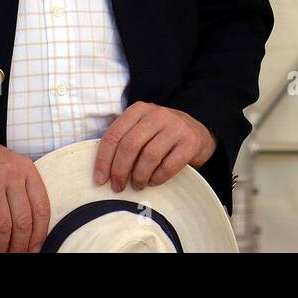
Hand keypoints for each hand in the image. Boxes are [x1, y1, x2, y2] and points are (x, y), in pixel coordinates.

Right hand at [0, 128, 50, 252]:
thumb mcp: (10, 165)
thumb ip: (21, 189)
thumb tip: (30, 226)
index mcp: (26, 169)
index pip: (42, 207)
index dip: (40, 233)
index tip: (35, 248)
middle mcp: (12, 174)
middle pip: (23, 221)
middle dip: (20, 245)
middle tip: (16, 255)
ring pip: (3, 226)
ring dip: (1, 246)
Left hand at [93, 102, 216, 191]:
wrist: (197, 132)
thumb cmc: (160, 136)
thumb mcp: (141, 129)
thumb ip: (124, 141)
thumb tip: (101, 172)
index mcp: (139, 109)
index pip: (114, 134)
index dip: (104, 160)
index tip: (99, 180)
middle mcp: (157, 114)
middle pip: (130, 145)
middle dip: (119, 171)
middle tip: (117, 187)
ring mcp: (176, 126)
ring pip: (149, 156)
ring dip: (139, 176)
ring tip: (137, 186)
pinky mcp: (190, 142)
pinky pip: (169, 165)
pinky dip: (157, 178)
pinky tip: (153, 181)